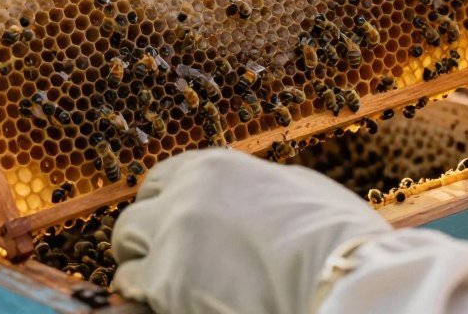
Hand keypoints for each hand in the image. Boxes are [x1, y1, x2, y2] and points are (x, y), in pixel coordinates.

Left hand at [112, 149, 389, 313]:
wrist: (341, 272)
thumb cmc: (337, 236)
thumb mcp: (298, 189)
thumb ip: (259, 186)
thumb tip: (253, 194)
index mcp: (214, 167)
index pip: (160, 181)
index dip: (162, 208)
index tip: (166, 228)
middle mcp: (184, 195)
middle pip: (134, 218)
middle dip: (143, 242)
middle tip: (159, 266)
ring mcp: (170, 237)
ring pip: (126, 254)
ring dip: (140, 272)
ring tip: (165, 291)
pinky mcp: (165, 281)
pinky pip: (132, 289)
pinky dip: (145, 299)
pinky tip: (170, 305)